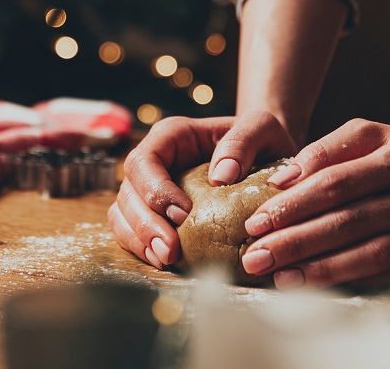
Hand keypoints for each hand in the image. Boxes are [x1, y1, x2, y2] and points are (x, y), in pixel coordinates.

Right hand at [107, 112, 296, 269]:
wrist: (266, 158)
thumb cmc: (262, 140)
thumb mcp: (262, 128)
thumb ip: (243, 142)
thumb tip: (221, 177)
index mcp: (171, 136)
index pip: (145, 160)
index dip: (156, 189)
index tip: (183, 214)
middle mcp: (154, 161)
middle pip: (129, 191)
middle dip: (145, 224)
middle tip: (170, 251)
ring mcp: (148, 188)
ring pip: (123, 213)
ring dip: (139, 240)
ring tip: (165, 260)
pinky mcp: (152, 213)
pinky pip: (130, 230)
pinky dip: (140, 247)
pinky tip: (162, 262)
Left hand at [239, 119, 389, 289]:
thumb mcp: (374, 134)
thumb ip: (327, 149)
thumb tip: (281, 179)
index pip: (336, 182)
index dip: (294, 204)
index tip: (256, 221)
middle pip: (348, 222)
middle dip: (296, 242)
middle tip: (255, 256)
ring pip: (370, 255)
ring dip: (320, 269)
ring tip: (280, 277)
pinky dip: (352, 282)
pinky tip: (318, 286)